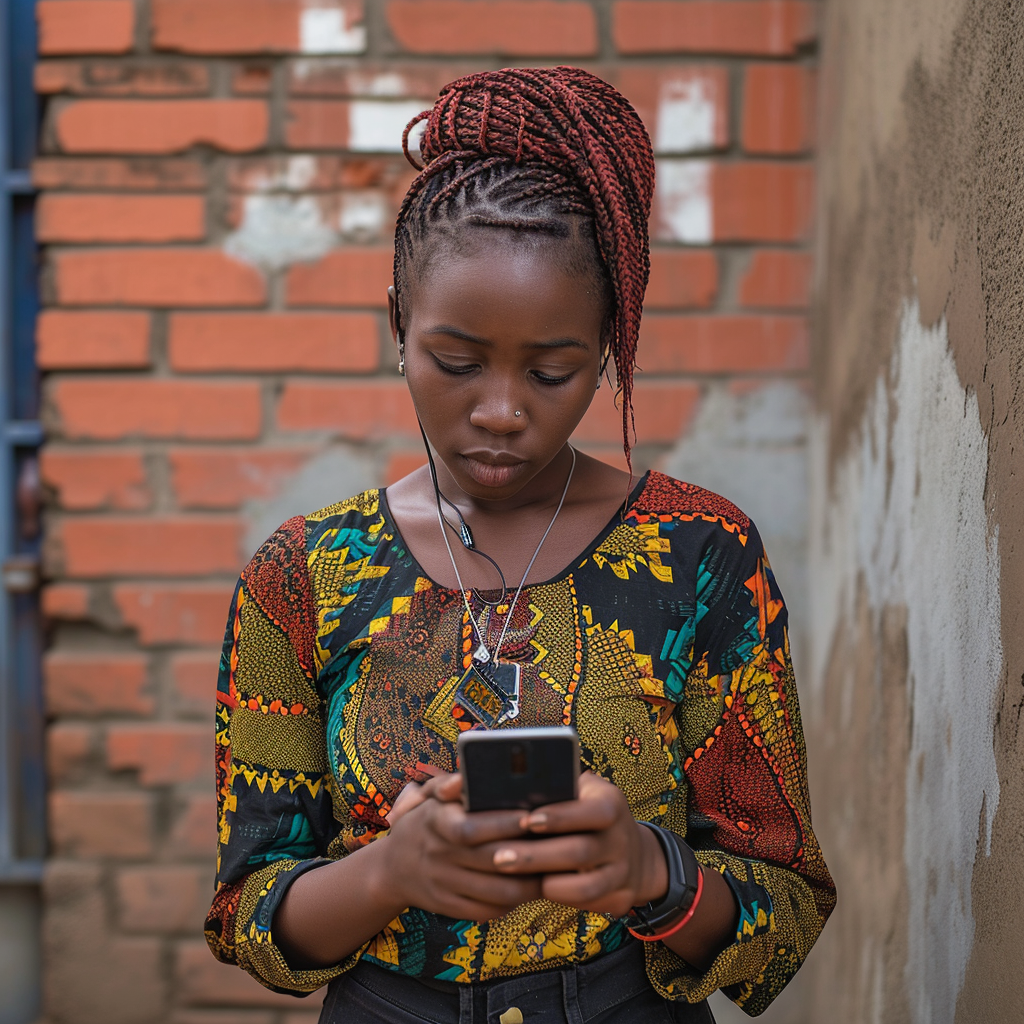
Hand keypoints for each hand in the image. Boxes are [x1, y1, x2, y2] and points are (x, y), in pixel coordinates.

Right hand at [381, 772, 543, 921]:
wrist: (393, 868)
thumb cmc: (426, 822)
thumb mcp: (430, 796)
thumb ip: (450, 783)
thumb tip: (465, 776)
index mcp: (435, 823)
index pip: (470, 828)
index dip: (503, 824)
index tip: (531, 816)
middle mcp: (438, 856)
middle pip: (491, 861)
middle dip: (528, 854)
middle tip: (558, 844)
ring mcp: (443, 886)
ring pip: (496, 893)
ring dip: (528, 884)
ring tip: (552, 868)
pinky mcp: (449, 909)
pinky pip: (487, 912)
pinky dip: (512, 903)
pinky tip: (528, 888)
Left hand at [483, 772, 667, 917]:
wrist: (634, 853)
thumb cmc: (588, 814)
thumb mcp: (583, 792)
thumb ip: (558, 787)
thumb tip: (513, 787)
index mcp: (612, 805)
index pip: (592, 812)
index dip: (560, 817)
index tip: (527, 820)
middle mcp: (622, 839)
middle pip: (580, 852)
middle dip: (536, 856)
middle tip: (499, 857)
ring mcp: (623, 872)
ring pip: (584, 887)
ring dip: (546, 885)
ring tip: (512, 878)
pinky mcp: (619, 899)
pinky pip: (586, 905)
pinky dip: (559, 899)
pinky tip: (533, 889)